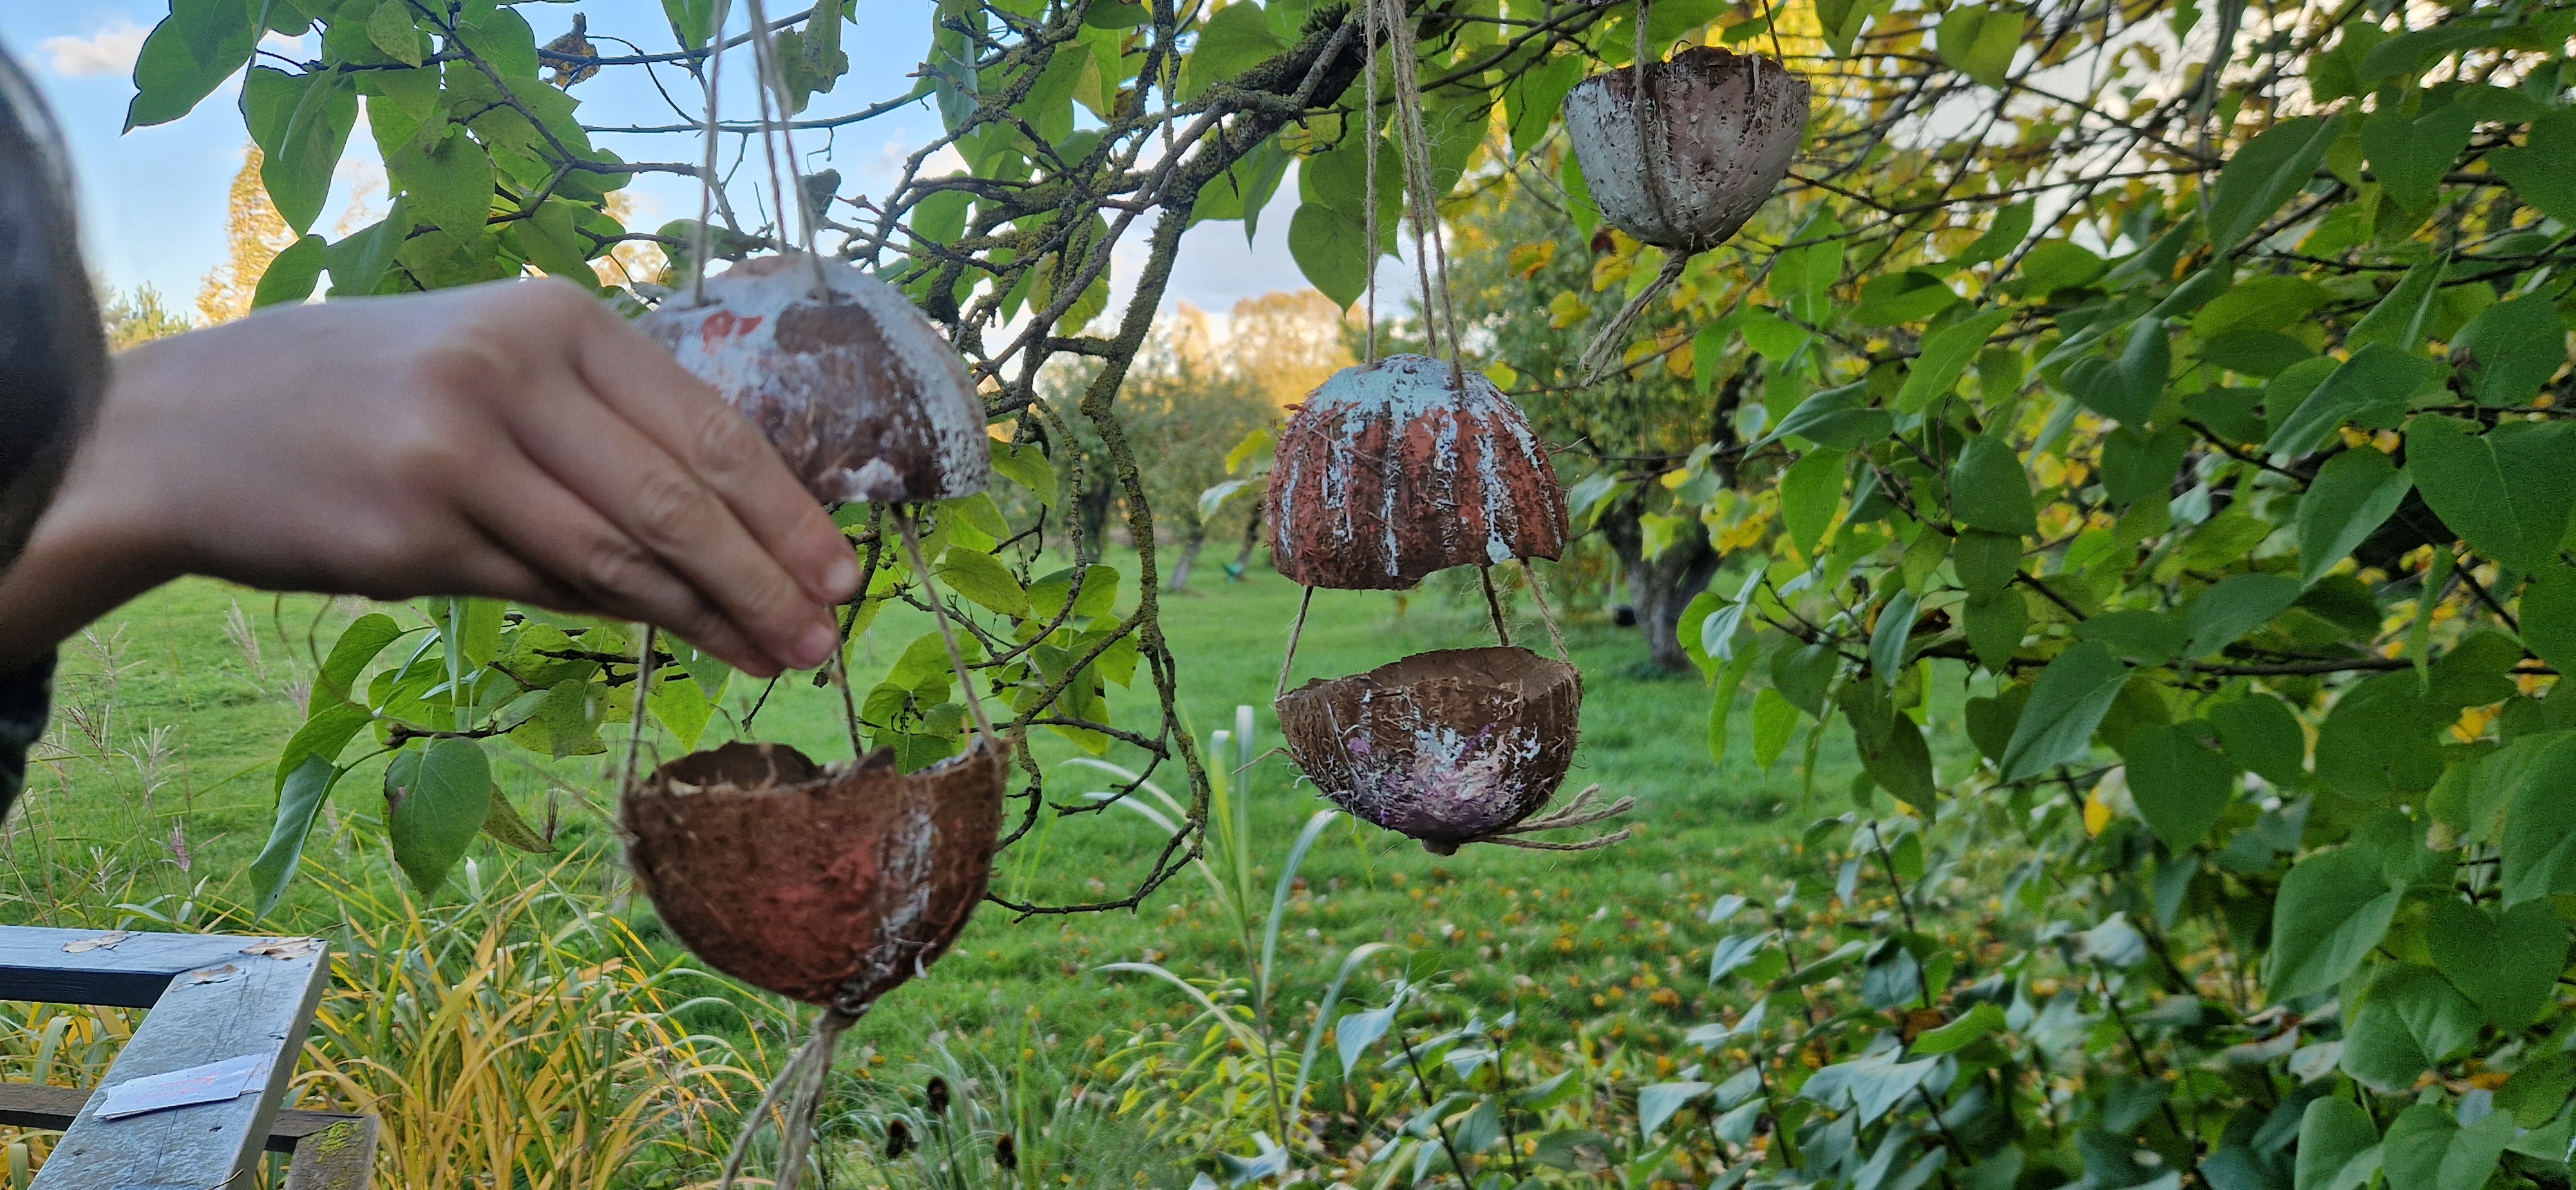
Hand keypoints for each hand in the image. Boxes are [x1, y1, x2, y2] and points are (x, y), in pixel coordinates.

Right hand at [0, 278, 859, 676]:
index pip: (707, 427)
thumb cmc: (366, 398)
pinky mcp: (412, 534)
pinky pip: (544, 589)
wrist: (184, 430)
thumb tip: (739, 519)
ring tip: (771, 656)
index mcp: (551, 320)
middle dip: (767, 578)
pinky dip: (617, 618)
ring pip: (621, 557)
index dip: (785, 510)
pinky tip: (673, 640)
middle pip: (678, 500)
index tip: (841, 570)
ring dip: (709, 617)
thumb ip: (603, 422)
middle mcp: (511, 375)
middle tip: (826, 638)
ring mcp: (458, 455)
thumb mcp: (490, 362)